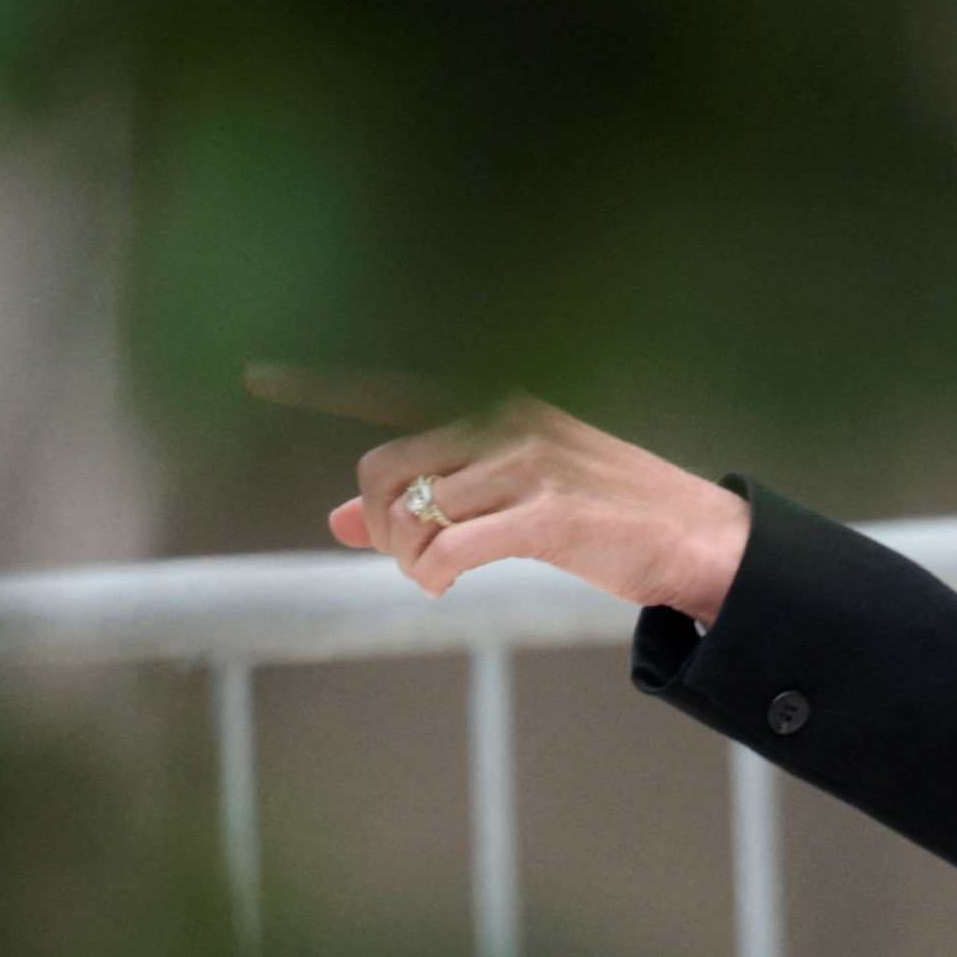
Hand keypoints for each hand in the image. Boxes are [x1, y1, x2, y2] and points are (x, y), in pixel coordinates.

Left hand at [328, 394, 749, 620]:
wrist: (697, 536)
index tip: (259, 371)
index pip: (396, 387)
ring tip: (437, 572)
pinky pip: (449, 548)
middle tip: (409, 553)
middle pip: (385, 468)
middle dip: (379, 522)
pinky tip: (444, 585)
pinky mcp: (547, 512)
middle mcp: (509, 418)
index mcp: (501, 403)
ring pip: (414, 515)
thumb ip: (430, 496)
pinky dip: (430, 575)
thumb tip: (339, 518)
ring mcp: (529, 462)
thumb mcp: (515, 489)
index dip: (321, 379)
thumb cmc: (607, 511)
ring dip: (408, 558)